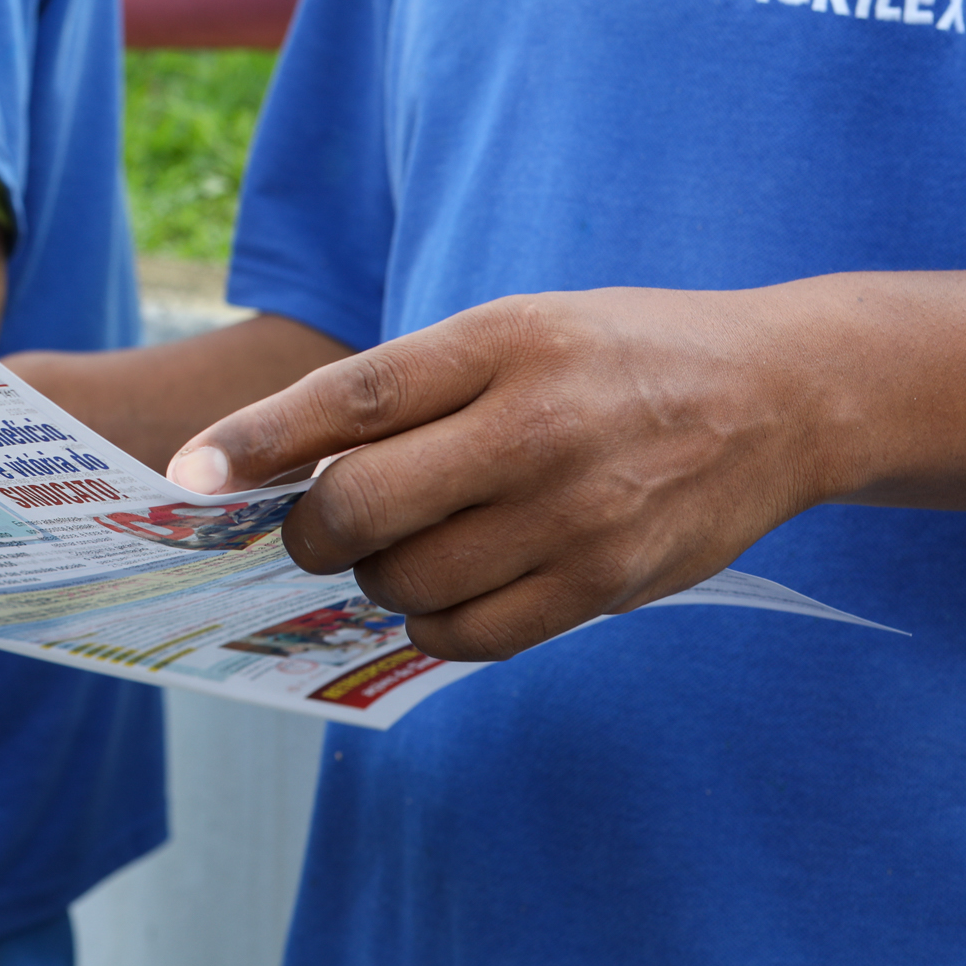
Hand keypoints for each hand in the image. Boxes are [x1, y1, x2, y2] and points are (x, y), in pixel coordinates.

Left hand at [168, 288, 838, 661]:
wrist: (779, 396)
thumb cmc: (615, 358)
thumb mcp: (516, 329)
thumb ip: (411, 389)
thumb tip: (286, 467)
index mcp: (500, 342)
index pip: (350, 400)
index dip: (255, 439)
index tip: (187, 473)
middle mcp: (534, 427)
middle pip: (362, 506)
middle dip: (311, 531)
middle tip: (318, 526)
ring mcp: (574, 513)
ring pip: (407, 582)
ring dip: (377, 577)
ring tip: (407, 545)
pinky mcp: (606, 585)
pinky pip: (470, 636)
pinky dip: (432, 623)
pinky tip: (448, 588)